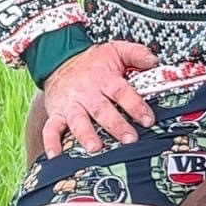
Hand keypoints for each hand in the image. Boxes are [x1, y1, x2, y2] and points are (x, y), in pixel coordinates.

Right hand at [41, 41, 162, 158]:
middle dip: (116, 125)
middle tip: (130, 139)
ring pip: (78, 121)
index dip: (135, 106)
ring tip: (95, 148)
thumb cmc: (92, 61)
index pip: (122, 92)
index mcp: (104, 78)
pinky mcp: (56, 113)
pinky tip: (55, 155)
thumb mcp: (115, 50)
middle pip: (102, 110)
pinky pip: (50, 128)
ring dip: (86, 135)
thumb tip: (155, 61)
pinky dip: (51, 142)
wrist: (58, 60)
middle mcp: (87, 93)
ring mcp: (70, 105)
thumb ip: (137, 54)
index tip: (148, 119)